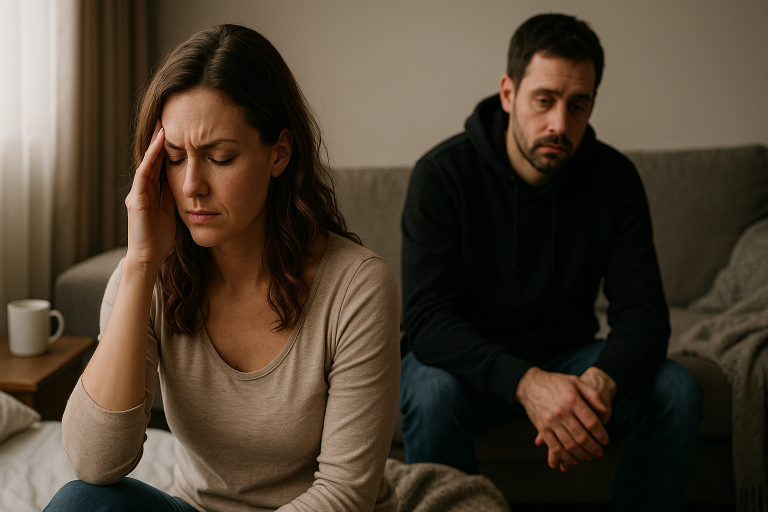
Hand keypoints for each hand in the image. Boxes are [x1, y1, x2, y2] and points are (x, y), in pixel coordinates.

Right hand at [124, 120, 175, 272]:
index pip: (160, 166)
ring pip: (147, 162)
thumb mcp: (173, 213)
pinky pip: (144, 173)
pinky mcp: (136, 199)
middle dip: (159, 141)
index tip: (178, 133)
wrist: (148, 258)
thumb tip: (188, 184)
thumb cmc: (161, 239)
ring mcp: (137, 193)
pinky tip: (159, 144)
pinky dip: (151, 158)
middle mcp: (142, 190)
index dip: (167, 150)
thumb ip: (175, 198)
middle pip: (151, 160)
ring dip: (155, 144)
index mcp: (152, 193)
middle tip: (167, 119)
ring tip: (162, 125)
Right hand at [515, 367, 609, 471]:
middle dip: (593, 448)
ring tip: (588, 456)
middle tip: (599, 452)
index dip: (601, 434)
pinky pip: (555, 447)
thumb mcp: (575, 382)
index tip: (605, 440)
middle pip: (582, 437)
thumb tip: (604, 411)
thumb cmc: (555, 382)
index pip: (591, 422)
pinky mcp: (542, 429)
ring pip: (569, 445)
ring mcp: (550, 422)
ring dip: (582, 454)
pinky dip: (566, 457)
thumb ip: (592, 395)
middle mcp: (562, 412)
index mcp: (572, 400)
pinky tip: (573, 459)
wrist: (530, 384)